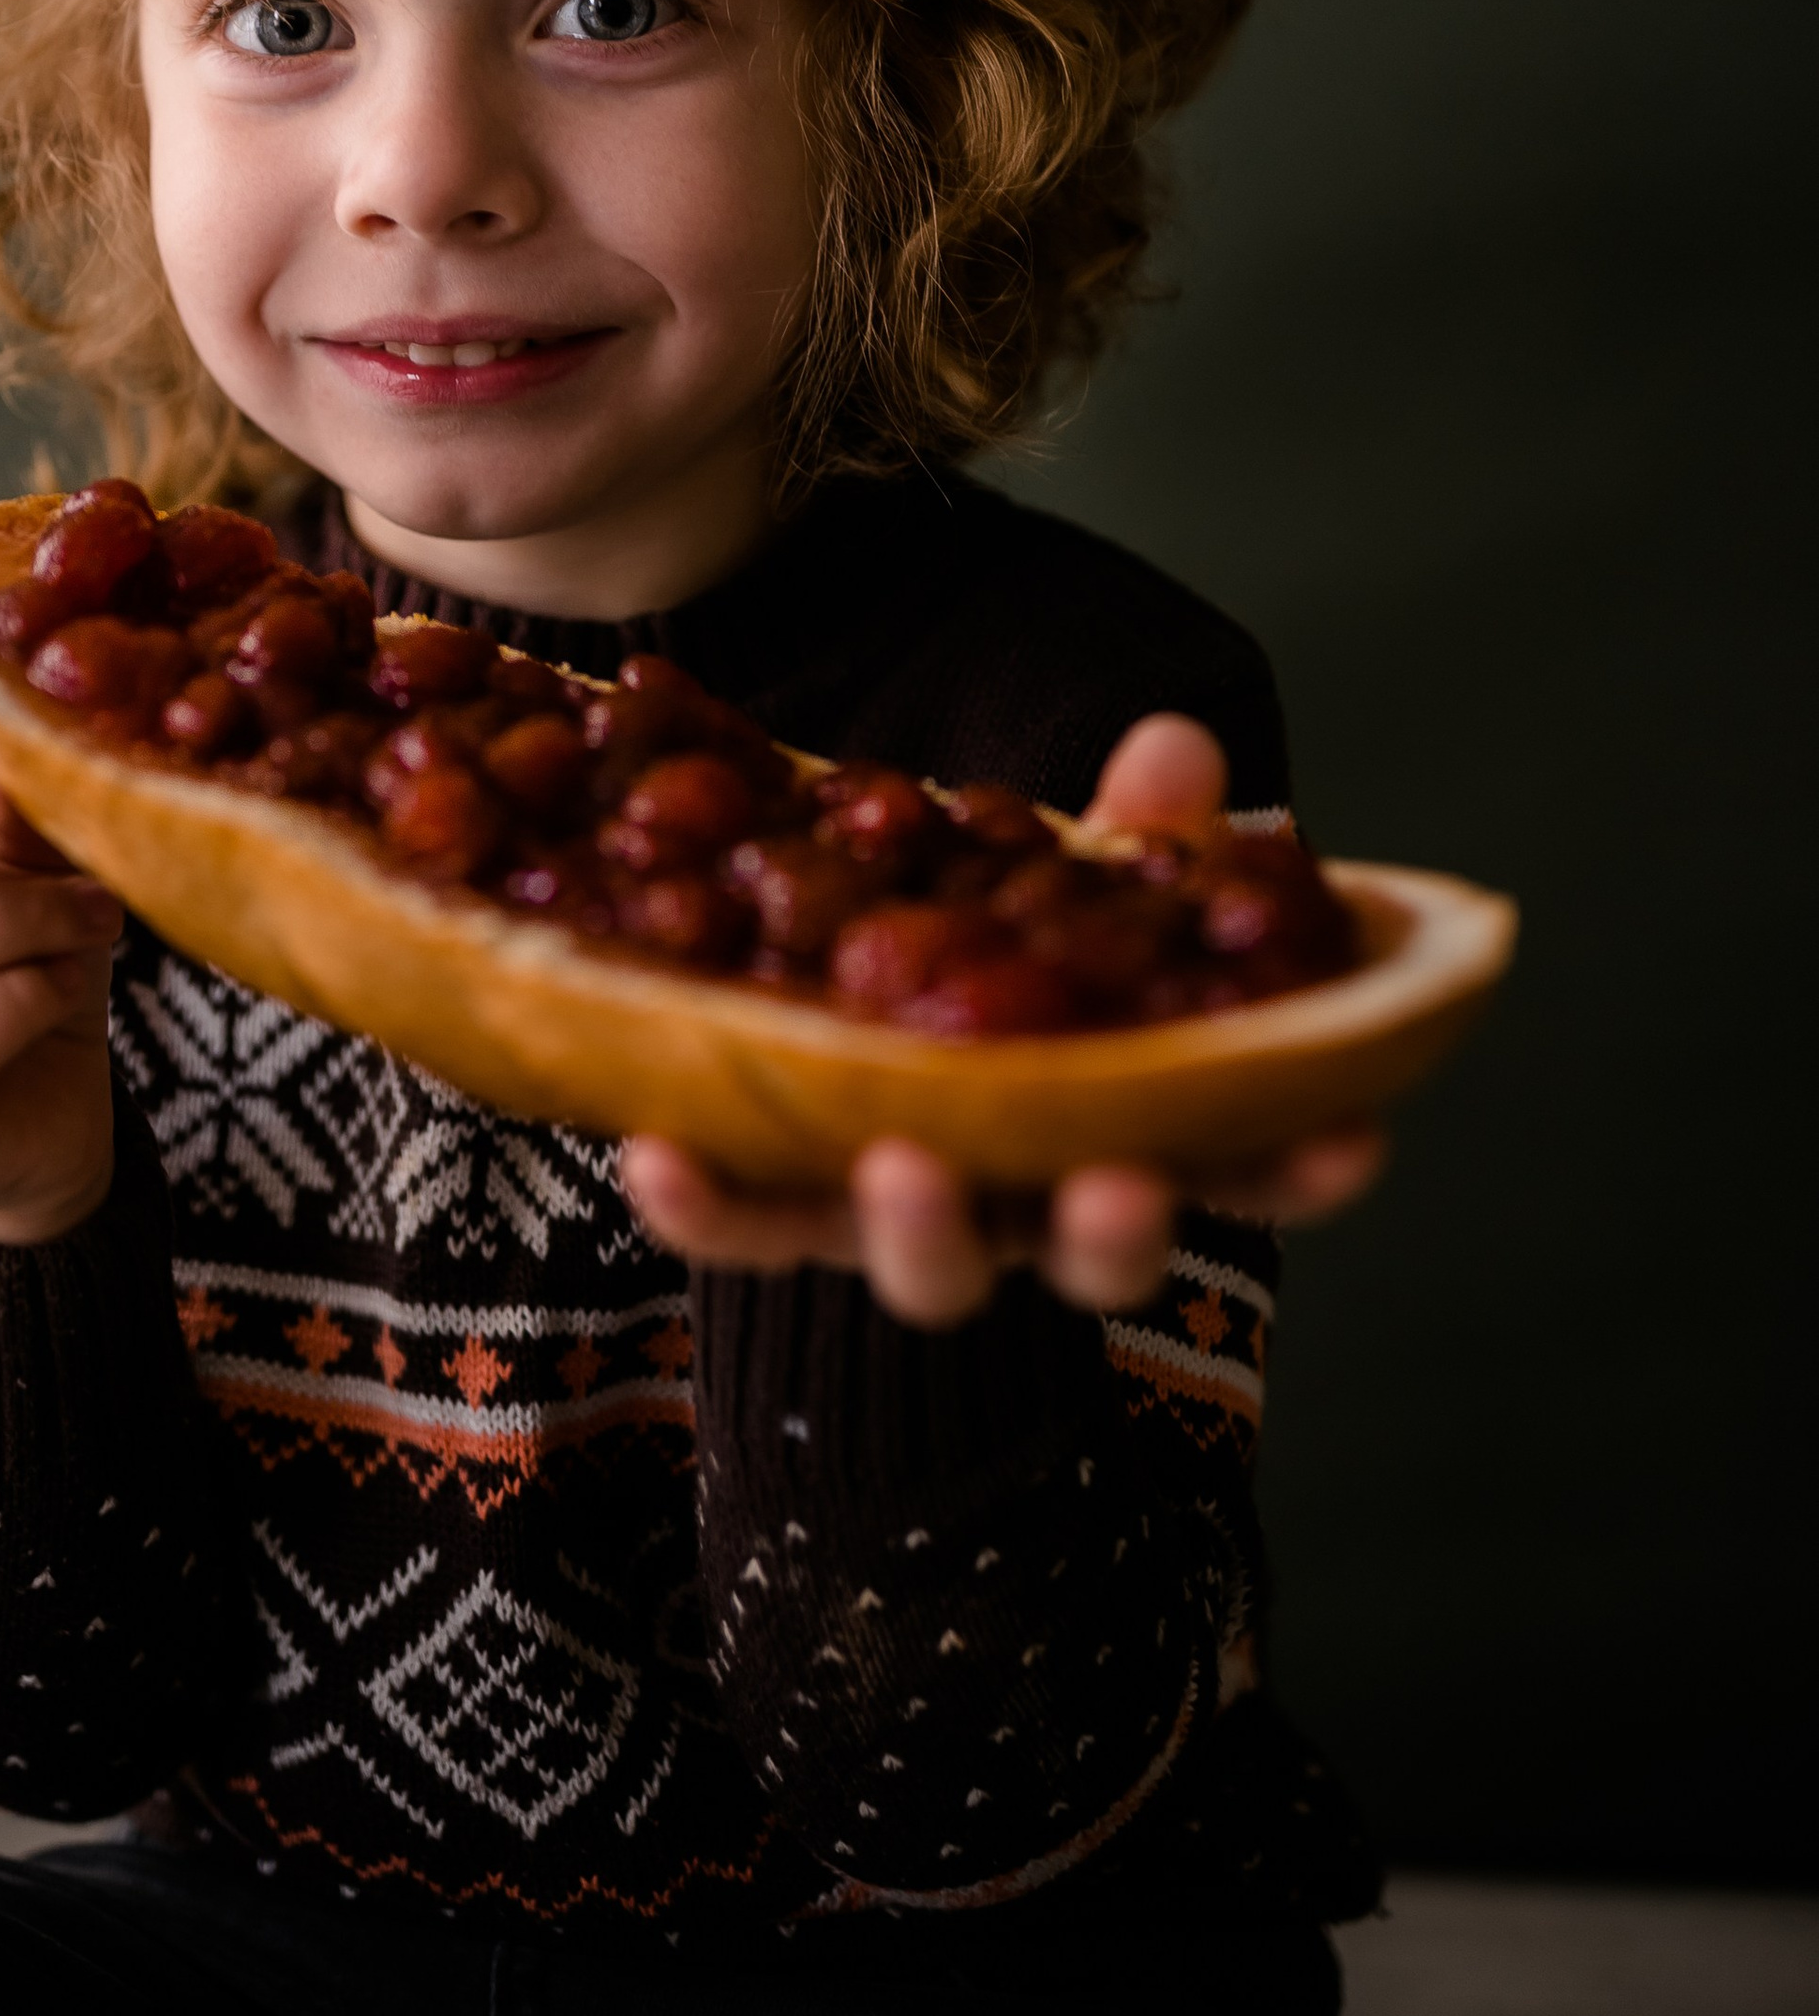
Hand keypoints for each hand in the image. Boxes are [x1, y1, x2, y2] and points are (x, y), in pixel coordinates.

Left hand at [620, 712, 1385, 1325]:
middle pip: (1088, 1254)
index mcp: (1123, 1120)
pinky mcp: (778, 1206)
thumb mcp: (1061, 884)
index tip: (1353, 1140)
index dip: (1300, 1165)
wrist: (826, 995)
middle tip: (1113, 1186)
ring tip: (899, 1165)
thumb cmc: (988, 951)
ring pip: (929, 1267)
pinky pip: (742, 1225)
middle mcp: (1027, 1196)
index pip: (1237, 1162)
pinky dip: (706, 1202)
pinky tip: (661, 1151)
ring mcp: (904, 1215)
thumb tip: (1176, 749)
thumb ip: (1122, 838)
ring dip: (919, 1230)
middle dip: (1111, 1232)